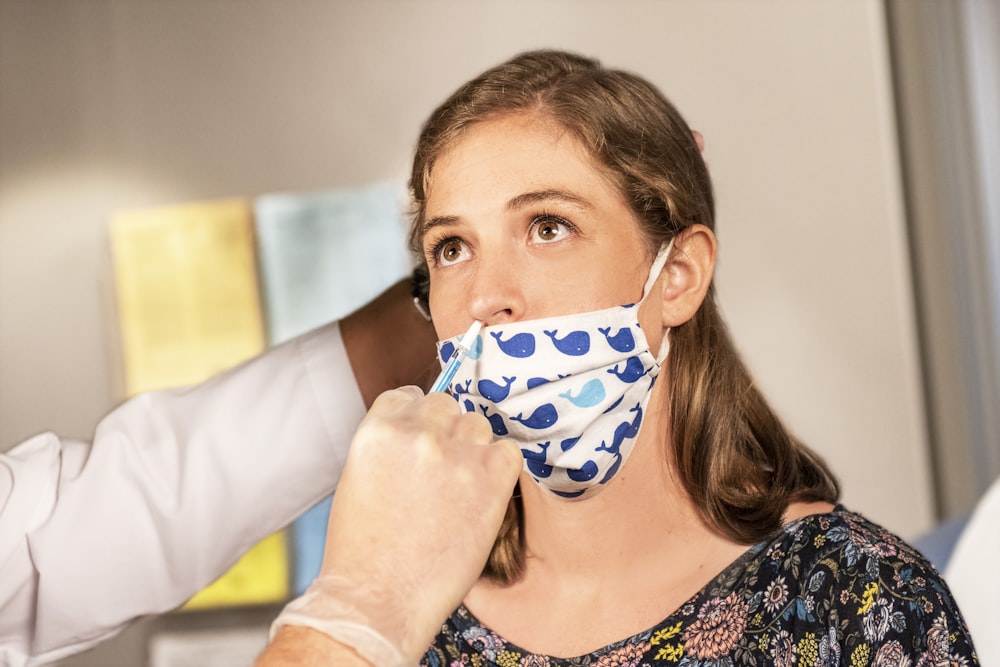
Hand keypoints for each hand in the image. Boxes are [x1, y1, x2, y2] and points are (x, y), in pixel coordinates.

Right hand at [269, 387, 520, 664]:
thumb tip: (419, 433)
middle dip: (444, 432)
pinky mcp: (490, 479)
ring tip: (459, 487)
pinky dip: (500, 468)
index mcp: (379, 429)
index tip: (421, 439)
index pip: (408, 396)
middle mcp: (419, 432)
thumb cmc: (362, 550)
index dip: (416, 417)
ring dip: (472, 448)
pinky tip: (482, 493)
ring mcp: (456, 453)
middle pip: (445, 406)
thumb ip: (390, 446)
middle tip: (441, 469)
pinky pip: (508, 452)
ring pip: (477, 425)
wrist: (379, 598)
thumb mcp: (359, 477)